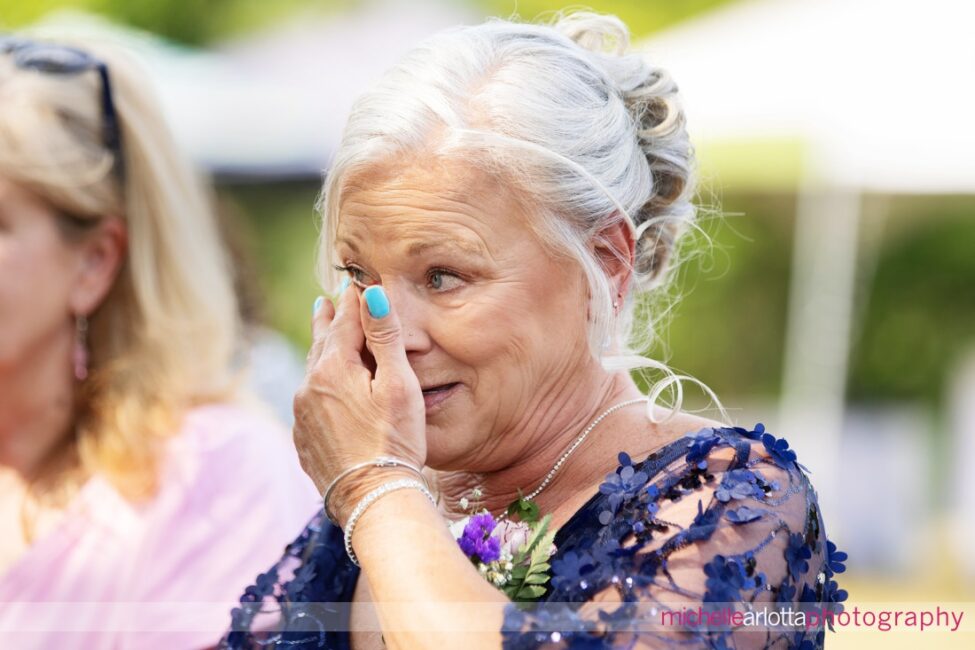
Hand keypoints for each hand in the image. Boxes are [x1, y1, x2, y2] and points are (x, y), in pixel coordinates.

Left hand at [294, 284, 426, 524]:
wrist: (372, 499)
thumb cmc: (395, 440)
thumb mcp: (398, 384)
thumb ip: (385, 337)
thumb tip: (370, 293)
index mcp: (333, 368)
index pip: (344, 321)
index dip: (351, 300)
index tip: (354, 283)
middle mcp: (309, 386)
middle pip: (321, 343)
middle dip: (328, 320)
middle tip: (327, 301)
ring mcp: (302, 415)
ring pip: (312, 372)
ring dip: (321, 352)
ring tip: (324, 338)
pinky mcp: (303, 439)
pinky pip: (308, 400)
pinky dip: (318, 386)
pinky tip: (323, 389)